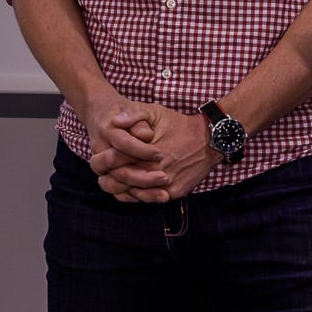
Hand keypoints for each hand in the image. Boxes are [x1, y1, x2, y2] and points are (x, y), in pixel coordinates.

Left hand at [86, 97, 213, 203]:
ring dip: (122, 189)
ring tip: (117, 180)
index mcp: (145, 151)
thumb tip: (114, 122)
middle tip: (105, 173)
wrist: (207, 140)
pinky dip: (139, 195)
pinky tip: (133, 187)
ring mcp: (164, 185)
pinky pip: (149, 199)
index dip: (105, 160)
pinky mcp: (173, 193)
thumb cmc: (178, 124)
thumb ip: (133, 115)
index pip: (114, 161)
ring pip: (133, 194)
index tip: (104, 156)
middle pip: (120, 181)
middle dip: (109, 178)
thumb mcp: (154, 112)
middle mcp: (154, 171)